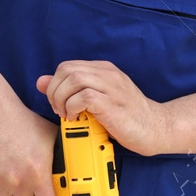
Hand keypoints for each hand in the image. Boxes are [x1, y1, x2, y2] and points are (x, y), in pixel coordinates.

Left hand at [38, 60, 174, 155]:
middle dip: (54, 91)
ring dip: (62, 99)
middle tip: (58, 110)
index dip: (55, 84)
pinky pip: (84, 97)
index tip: (57, 103)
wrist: (155, 128)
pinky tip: (76, 118)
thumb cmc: (126, 116)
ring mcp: (112, 87)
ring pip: (74, 80)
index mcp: (104, 70)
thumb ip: (71, 89)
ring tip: (66, 114)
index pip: (67, 66)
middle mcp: (108, 74)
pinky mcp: (113, 103)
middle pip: (67, 70)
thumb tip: (41, 82)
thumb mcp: (96, 98)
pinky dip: (73, 108)